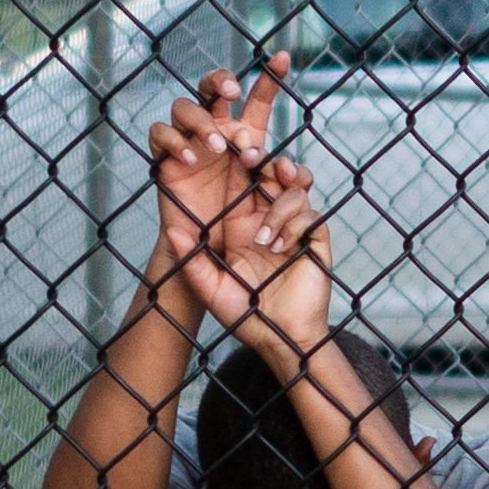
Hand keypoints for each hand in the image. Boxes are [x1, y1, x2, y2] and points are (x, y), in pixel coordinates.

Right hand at [144, 54, 288, 294]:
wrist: (212, 256)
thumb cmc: (243, 230)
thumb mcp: (270, 206)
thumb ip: (284, 186)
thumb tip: (296, 170)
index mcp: (244, 138)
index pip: (256, 102)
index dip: (268, 78)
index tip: (282, 58)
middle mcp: (215, 132)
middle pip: (211, 88)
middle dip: (220, 81)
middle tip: (232, 92)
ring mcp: (188, 143)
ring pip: (185, 107)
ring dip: (201, 121)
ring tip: (218, 148)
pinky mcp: (165, 160)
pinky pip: (160, 134)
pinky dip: (174, 142)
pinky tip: (191, 160)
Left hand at [182, 156, 331, 366]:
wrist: (282, 340)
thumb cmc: (245, 317)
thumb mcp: (210, 289)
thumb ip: (192, 261)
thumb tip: (173, 232)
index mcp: (242, 224)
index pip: (241, 181)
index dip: (238, 160)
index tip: (229, 148)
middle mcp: (269, 221)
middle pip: (272, 174)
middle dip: (265, 161)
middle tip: (252, 157)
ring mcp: (295, 230)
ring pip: (295, 191)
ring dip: (278, 205)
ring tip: (264, 237)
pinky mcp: (315, 243)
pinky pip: (311, 217)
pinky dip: (294, 226)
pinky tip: (280, 249)